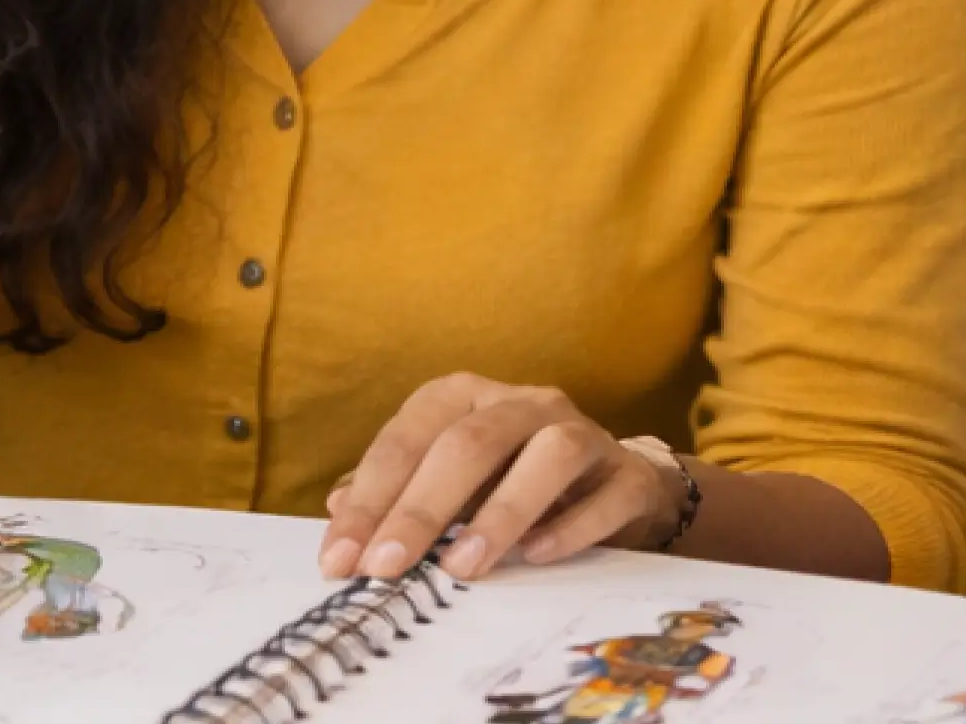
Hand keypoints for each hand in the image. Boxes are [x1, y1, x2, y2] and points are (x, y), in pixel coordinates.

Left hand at [319, 372, 677, 583]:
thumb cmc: (513, 484)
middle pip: (469, 443)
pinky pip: (606, 493)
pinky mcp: (628, 473)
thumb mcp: (450, 484)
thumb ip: (397, 491)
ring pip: (546, 454)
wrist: (617, 490)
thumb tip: (337, 508)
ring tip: (461, 566)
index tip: (339, 559)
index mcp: (466, 397)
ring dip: (500, 512)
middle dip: (419, 509)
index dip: (369, 499)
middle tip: (385, 568)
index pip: (407, 439)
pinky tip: (536, 556)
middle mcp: (523, 402)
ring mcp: (582, 432)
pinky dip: (571, 527)